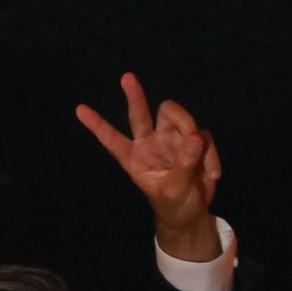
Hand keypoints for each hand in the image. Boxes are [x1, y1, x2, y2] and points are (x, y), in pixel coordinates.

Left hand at [75, 72, 222, 258]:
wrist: (192, 213)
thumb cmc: (174, 204)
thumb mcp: (174, 190)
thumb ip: (183, 165)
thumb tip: (193, 136)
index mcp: (134, 158)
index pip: (112, 139)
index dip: (97, 125)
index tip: (79, 109)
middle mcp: (150, 143)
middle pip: (140, 114)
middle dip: (134, 96)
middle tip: (126, 77)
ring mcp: (170, 139)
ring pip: (180, 118)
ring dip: (193, 136)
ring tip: (202, 165)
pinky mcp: (192, 140)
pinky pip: (203, 136)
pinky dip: (210, 154)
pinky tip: (212, 173)